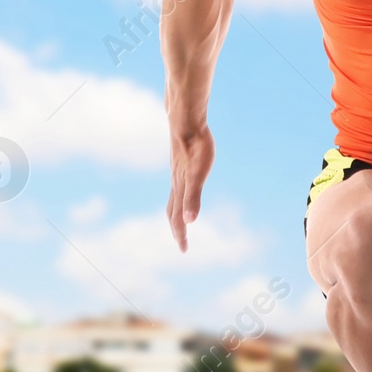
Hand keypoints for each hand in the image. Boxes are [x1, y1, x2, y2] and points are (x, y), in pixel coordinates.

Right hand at [166, 122, 213, 252]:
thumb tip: (190, 222)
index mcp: (180, 189)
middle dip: (177, 228)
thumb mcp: (198, 174)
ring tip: (181, 220)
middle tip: (182, 243)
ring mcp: (176, 173)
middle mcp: (176, 183)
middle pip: (173, 211)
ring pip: (173, 198)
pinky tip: (183, 190)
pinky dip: (179, 196)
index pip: (178, 218)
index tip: (184, 251)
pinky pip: (177, 185)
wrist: (185, 121)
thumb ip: (193, 197)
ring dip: (176, 213)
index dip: (181, 235)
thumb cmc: (195, 146)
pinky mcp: (179, 163)